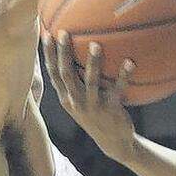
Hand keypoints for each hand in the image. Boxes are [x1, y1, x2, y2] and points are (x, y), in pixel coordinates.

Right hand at [42, 32, 136, 161]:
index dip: (48, 54)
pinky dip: (124, 75)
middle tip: (64, 32)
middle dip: (63, 53)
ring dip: (93, 63)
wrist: (114, 142)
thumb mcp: (81, 102)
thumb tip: (77, 55)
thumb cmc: (98, 115)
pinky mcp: (110, 110)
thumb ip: (77, 83)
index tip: (46, 33)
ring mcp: (92, 106)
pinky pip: (117, 90)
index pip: (52, 73)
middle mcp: (75, 102)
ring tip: (96, 44)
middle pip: (65, 74)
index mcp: (66, 98)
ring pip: (90, 82)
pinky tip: (130, 62)